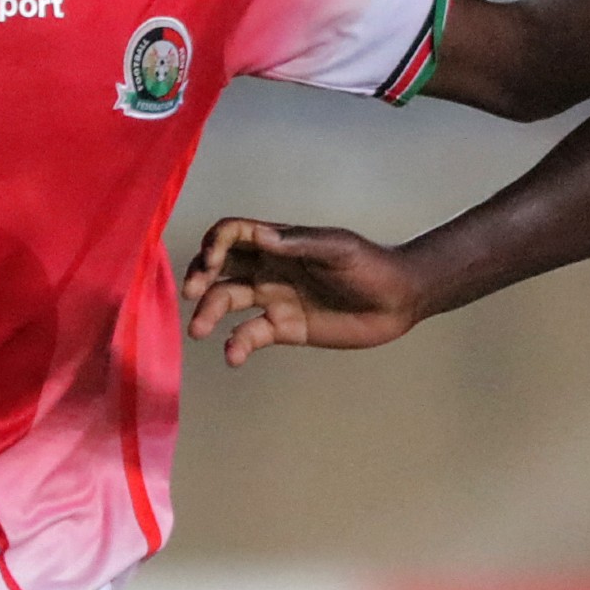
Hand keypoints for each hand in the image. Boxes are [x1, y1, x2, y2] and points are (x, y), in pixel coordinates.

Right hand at [180, 217, 430, 365]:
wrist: (398, 301)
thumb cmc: (370, 265)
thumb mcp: (338, 248)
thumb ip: (299, 243)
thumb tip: (260, 236)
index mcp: (279, 243)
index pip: (233, 235)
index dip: (215, 244)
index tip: (211, 263)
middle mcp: (269, 268)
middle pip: (220, 268)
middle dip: (199, 277)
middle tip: (191, 294)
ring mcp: (274, 299)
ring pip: (228, 302)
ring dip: (209, 313)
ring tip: (199, 331)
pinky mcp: (284, 328)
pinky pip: (251, 335)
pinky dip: (237, 344)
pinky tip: (233, 354)